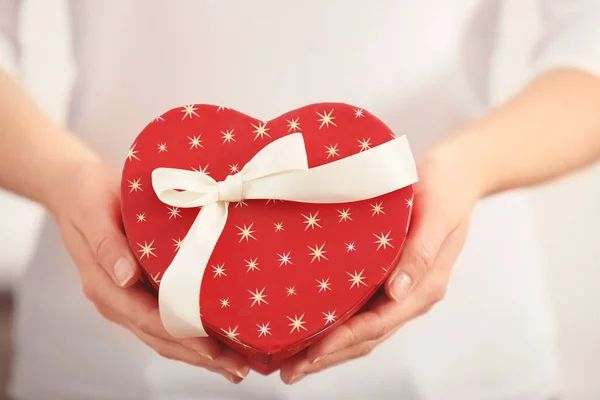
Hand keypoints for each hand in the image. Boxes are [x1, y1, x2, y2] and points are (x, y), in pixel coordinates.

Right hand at [48, 160, 248, 382]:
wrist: (74, 190)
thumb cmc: (87, 196)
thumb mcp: (94, 213)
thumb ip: (108, 246)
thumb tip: (126, 277)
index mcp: (106, 286)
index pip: (149, 320)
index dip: (182, 337)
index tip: (212, 350)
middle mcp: (117, 300)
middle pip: (161, 338)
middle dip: (200, 357)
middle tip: (238, 369)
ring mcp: (128, 300)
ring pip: (164, 336)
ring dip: (199, 354)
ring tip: (234, 366)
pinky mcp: (138, 292)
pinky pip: (165, 321)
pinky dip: (191, 336)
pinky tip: (216, 341)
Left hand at [280, 144, 481, 383]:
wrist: (457, 174)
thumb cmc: (445, 188)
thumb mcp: (436, 215)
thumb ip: (419, 254)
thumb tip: (396, 293)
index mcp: (424, 287)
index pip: (378, 324)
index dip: (343, 342)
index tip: (312, 354)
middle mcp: (411, 294)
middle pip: (367, 337)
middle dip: (329, 356)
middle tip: (290, 372)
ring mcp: (400, 289)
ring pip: (363, 330)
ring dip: (330, 348)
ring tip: (294, 362)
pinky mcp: (389, 278)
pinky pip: (363, 310)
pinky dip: (338, 326)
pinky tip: (315, 329)